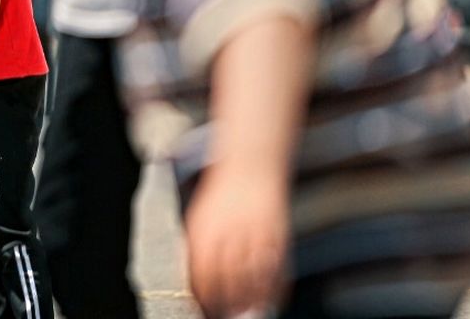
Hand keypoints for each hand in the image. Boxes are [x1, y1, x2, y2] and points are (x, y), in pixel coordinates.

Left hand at [185, 164, 289, 318]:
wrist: (250, 165)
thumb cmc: (220, 197)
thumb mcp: (200, 218)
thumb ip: (196, 248)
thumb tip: (191, 282)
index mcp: (206, 230)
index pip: (202, 274)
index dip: (203, 296)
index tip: (202, 309)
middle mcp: (231, 234)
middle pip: (228, 281)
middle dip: (226, 304)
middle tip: (224, 316)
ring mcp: (257, 235)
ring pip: (254, 280)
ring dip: (249, 303)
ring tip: (243, 314)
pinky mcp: (278, 236)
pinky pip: (277, 271)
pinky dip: (273, 291)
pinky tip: (267, 301)